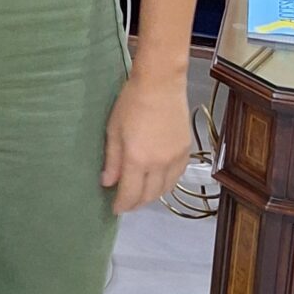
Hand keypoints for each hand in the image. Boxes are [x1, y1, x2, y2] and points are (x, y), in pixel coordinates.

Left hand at [101, 73, 191, 214]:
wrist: (161, 84)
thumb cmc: (131, 103)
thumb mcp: (113, 130)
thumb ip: (111, 160)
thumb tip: (107, 183)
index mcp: (137, 159)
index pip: (130, 194)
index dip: (122, 205)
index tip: (115, 209)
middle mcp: (159, 164)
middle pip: (149, 196)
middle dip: (136, 203)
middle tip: (126, 202)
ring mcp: (175, 158)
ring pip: (165, 189)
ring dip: (152, 196)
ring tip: (141, 193)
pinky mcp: (186, 151)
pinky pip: (177, 176)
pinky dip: (167, 183)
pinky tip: (158, 180)